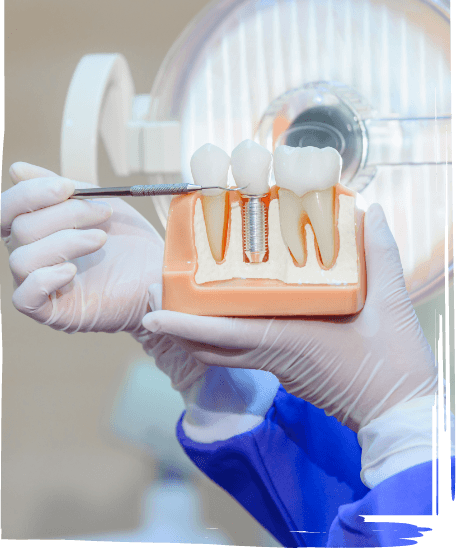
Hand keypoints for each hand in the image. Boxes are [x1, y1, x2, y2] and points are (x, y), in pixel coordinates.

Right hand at [2, 162, 163, 333]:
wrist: (158, 275)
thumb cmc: (129, 243)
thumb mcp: (95, 205)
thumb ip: (59, 189)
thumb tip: (16, 171)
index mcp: (36, 231)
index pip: (8, 209)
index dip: (31, 194)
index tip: (68, 187)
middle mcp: (31, 258)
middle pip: (20, 230)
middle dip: (65, 214)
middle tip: (104, 212)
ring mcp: (39, 287)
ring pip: (22, 260)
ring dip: (65, 242)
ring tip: (101, 239)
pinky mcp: (51, 313)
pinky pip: (25, 298)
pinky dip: (45, 279)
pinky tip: (74, 271)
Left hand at [142, 203, 438, 432]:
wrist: (401, 414)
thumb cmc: (394, 365)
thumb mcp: (391, 306)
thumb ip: (381, 256)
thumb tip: (370, 215)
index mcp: (288, 340)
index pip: (223, 334)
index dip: (182, 325)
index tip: (150, 314)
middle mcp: (274, 355)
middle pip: (210, 345)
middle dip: (178, 326)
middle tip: (156, 298)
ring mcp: (278, 367)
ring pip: (224, 351)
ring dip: (197, 331)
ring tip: (180, 303)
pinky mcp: (288, 371)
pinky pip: (242, 353)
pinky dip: (223, 335)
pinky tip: (228, 313)